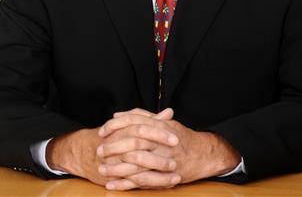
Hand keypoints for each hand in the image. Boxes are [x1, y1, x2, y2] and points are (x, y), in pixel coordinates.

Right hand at [44, 109, 175, 187]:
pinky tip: (164, 185)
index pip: (142, 128)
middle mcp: (117, 144)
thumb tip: (169, 112)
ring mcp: (114, 162)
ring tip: (175, 173)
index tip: (175, 137)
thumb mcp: (132, 125)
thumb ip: (151, 119)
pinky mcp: (114, 177)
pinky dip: (148, 184)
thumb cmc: (114, 136)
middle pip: (139, 147)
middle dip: (159, 153)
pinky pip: (132, 183)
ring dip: (157, 172)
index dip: (159, 133)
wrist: (86, 151)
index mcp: (123, 129)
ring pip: (136, 168)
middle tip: (176, 157)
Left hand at [97, 108, 240, 189]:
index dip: (116, 126)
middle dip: (114, 147)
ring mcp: (162, 159)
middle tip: (99, 151)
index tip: (102, 130)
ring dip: (116, 168)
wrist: (202, 154)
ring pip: (135, 163)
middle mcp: (160, 141)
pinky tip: (112, 185)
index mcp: (159, 126)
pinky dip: (125, 184)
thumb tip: (120, 114)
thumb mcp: (163, 122)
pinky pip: (141, 181)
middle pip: (132, 142)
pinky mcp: (163, 176)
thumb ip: (141, 117)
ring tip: (102, 169)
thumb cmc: (180, 137)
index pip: (134, 121)